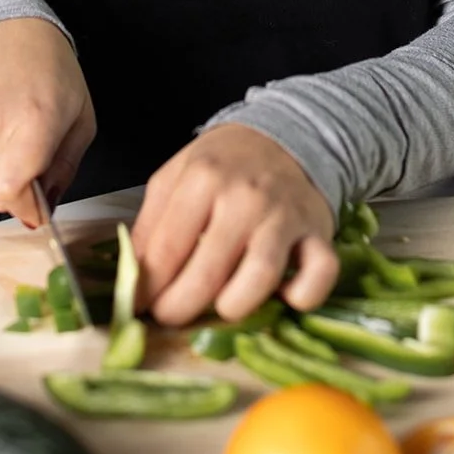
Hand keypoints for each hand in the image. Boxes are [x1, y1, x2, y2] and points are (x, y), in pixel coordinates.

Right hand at [0, 18, 95, 224]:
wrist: (1, 26)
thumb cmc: (49, 66)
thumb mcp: (80, 116)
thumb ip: (65, 168)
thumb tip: (47, 205)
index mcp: (32, 123)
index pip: (11, 196)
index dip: (28, 209)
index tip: (40, 206)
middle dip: (18, 191)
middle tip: (34, 163)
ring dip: (1, 169)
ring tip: (14, 132)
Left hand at [131, 124, 338, 325]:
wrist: (283, 136)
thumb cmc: (222, 165)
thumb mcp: (174, 178)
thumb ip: (151, 225)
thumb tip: (134, 281)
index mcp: (203, 179)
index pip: (167, 249)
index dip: (148, 288)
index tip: (140, 306)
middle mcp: (245, 197)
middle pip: (208, 272)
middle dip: (180, 308)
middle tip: (170, 317)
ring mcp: (284, 216)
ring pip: (260, 277)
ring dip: (234, 307)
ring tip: (218, 308)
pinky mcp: (318, 231)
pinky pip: (319, 275)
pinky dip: (301, 297)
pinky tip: (281, 296)